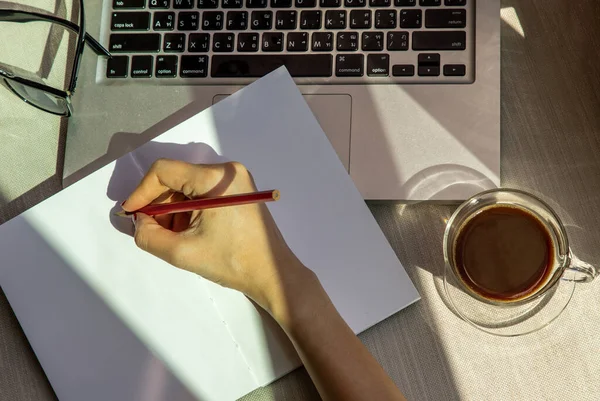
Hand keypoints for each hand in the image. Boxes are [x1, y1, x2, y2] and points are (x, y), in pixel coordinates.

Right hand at [122, 158, 312, 315]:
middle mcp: (227, 171)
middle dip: (159, 205)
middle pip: (177, 179)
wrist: (272, 274)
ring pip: (188, 188)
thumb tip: (137, 221)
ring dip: (174, 211)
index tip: (130, 214)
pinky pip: (203, 193)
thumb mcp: (182, 252)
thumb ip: (149, 236)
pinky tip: (189, 233)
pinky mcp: (239, 191)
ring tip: (174, 237)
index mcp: (216, 178)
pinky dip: (189, 211)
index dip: (142, 192)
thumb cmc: (232, 262)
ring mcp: (236, 180)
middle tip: (150, 231)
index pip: (164, 171)